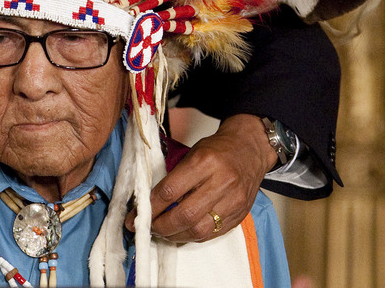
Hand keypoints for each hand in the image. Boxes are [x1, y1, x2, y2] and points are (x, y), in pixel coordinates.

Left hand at [125, 113, 277, 242]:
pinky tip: (182, 231)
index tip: (134, 216)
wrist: (250, 149)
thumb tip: (147, 202)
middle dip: (160, 226)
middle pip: (184, 216)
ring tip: (162, 232)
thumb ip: (172, 176)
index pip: (169, 191)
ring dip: (175, 236)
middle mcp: (221, 182)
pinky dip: (192, 236)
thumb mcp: (191, 152)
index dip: (149, 208)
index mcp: (204, 162)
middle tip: (147, 227)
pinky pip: (212, 234)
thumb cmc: (217, 149)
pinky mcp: (240, 215)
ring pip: (199, 230)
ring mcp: (233, 201)